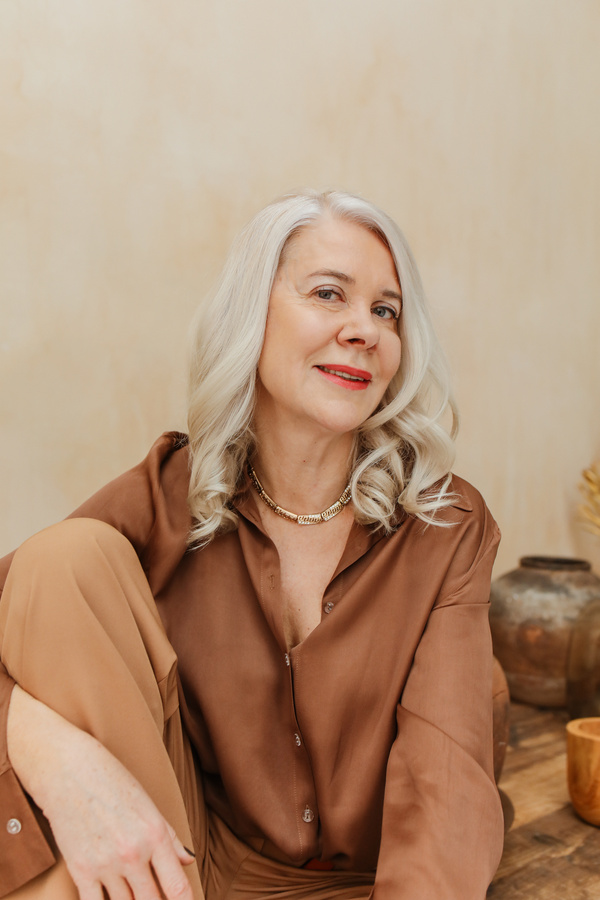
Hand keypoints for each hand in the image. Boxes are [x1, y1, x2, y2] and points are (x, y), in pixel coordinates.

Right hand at [8, 686, 195, 899]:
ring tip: (133, 891)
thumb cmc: (113, 782)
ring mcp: (106, 864)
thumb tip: (188, 860)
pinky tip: (110, 898)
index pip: (177, 888)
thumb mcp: (148, 805)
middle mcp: (133, 853)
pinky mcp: (80, 870)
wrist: (70, 771)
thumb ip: (170, 838)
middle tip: (155, 893)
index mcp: (155, 835)